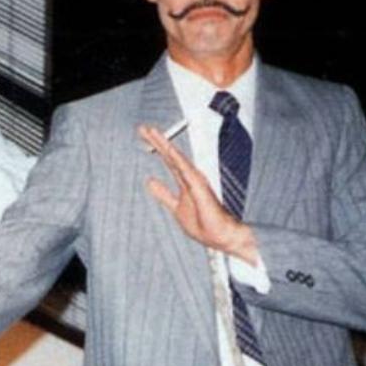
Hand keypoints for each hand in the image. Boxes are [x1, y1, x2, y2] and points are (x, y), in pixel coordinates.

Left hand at [138, 125, 257, 263]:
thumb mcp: (176, 207)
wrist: (223, 237)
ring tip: (151, 132)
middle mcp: (190, 178)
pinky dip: (176, 158)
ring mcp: (195, 181)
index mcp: (185, 182)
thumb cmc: (204, 225)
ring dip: (163, 144)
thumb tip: (149, 181)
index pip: (169, 162)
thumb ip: (163, 194)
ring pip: (176, 158)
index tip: (145, 137)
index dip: (157, 149)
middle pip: (170, 155)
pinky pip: (185, 169)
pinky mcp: (200, 187)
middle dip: (156, 141)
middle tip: (142, 128)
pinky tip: (167, 149)